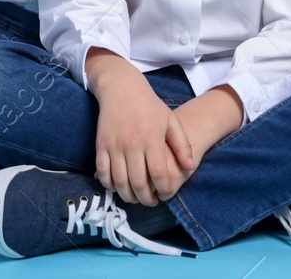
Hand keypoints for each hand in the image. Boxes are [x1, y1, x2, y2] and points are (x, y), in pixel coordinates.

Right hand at [90, 60, 194, 205]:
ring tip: (136, 198)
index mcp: (152, 138)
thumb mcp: (171, 121)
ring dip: (128, 196)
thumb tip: (190, 167)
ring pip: (119, 182)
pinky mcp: (101, 145)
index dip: (164, 190)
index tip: (166, 194)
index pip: (159, 174)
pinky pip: (102, 172)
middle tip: (151, 202)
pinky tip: (118, 187)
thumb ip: (182, 145)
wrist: (121, 88)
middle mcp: (132, 144)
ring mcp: (114, 145)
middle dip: (146, 199)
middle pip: (138, 183)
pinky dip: (109, 185)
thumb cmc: (150, 106)